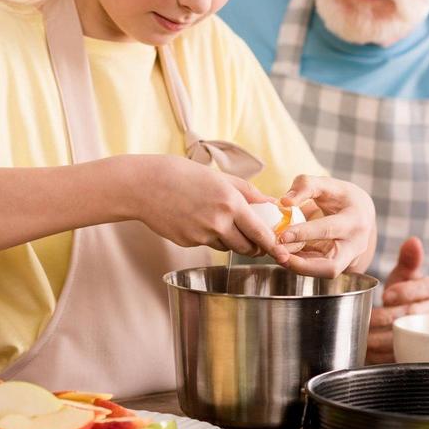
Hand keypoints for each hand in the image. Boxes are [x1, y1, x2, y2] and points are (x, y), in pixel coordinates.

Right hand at [137, 156, 288, 261]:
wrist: (145, 185)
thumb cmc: (183, 175)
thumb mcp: (220, 177)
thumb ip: (248, 192)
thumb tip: (270, 203)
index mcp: (230, 202)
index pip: (260, 232)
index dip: (273, 246)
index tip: (282, 253)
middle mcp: (218, 221)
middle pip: (246, 247)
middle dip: (253, 247)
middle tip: (256, 242)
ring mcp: (202, 234)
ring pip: (227, 247)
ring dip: (230, 241)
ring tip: (218, 221)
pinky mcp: (188, 242)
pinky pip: (207, 244)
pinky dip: (208, 237)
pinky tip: (196, 220)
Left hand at [273, 175, 375, 278]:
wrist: (361, 212)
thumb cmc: (341, 196)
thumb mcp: (327, 184)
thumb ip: (306, 185)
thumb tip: (284, 202)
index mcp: (355, 220)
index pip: (329, 229)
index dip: (305, 233)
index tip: (282, 235)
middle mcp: (356, 245)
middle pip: (331, 266)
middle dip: (303, 265)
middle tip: (278, 255)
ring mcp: (349, 259)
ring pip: (324, 273)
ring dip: (299, 267)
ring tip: (277, 255)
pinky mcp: (339, 265)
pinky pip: (318, 270)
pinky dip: (300, 264)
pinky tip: (284, 254)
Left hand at [367, 237, 428, 362]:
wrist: (415, 318)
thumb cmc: (405, 291)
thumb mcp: (406, 274)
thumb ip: (408, 259)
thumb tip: (414, 241)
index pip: (425, 288)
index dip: (406, 292)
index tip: (386, 295)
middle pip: (413, 315)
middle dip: (389, 317)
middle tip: (368, 319)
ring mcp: (428, 334)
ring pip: (409, 337)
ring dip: (384, 338)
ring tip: (364, 337)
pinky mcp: (418, 352)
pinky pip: (403, 355)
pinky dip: (384, 355)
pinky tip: (369, 351)